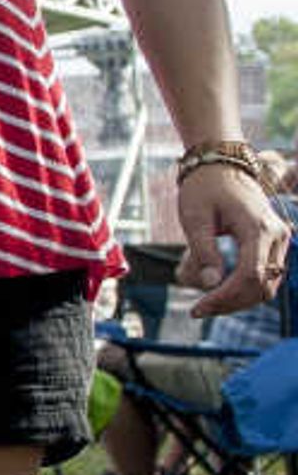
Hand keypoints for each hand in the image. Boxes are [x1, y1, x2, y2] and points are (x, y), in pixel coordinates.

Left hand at [175, 161, 290, 320]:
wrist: (221, 164)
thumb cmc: (203, 188)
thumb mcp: (194, 218)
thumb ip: (203, 251)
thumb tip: (210, 284)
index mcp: (258, 227)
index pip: (250, 276)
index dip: (225, 298)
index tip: (197, 308)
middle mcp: (277, 234)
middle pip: (262, 285)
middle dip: (230, 303)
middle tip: (198, 309)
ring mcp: (280, 238)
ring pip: (268, 284)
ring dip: (239, 299)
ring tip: (207, 302)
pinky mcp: (274, 242)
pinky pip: (267, 275)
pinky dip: (246, 288)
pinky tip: (220, 291)